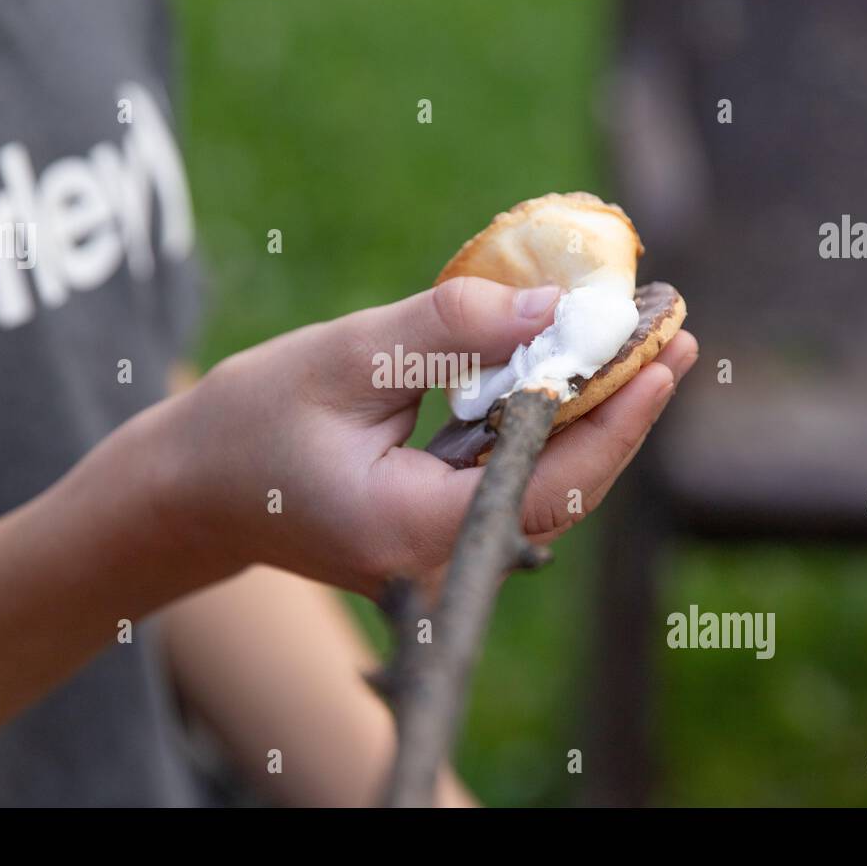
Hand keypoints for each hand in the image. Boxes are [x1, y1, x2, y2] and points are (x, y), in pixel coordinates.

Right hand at [152, 276, 696, 596]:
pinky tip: (570, 373)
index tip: (663, 355)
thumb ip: (449, 331)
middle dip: (621, 409)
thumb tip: (554, 307)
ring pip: (542, 487)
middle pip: (561, 488)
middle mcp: (437, 558)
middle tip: (675, 333)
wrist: (192, 492)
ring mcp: (438, 552)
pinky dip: (545, 425)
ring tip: (642, 344)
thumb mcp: (344, 359)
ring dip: (593, 414)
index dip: (616, 419)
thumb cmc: (248, 426)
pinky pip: (509, 480)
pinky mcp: (436, 530)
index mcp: (412, 528)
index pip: (547, 483)